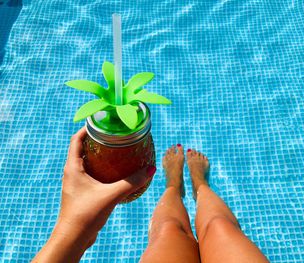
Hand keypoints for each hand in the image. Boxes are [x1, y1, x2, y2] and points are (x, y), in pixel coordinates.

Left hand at [58, 126, 155, 245]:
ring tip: (117, 149)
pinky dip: (102, 168)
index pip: (76, 139)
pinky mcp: (81, 192)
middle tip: (114, 135)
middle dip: (97, 140)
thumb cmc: (86, 214)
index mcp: (73, 167)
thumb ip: (131, 182)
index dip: (87, 128)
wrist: (74, 237)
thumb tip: (150, 170)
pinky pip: (91, 173)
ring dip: (99, 154)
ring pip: (87, 161)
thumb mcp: (111, 195)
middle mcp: (72, 172)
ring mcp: (76, 182)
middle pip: (82, 148)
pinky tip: (115, 172)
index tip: (101, 121)